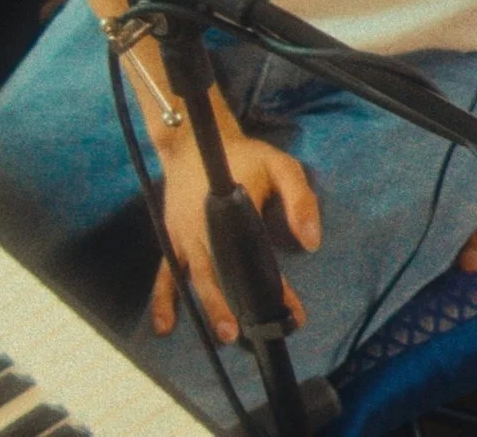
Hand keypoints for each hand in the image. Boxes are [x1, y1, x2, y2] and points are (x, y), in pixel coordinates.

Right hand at [151, 132, 322, 342]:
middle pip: (219, 274)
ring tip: (222, 334)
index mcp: (233, 212)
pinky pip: (166, 273)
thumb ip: (300, 200)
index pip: (256, 256)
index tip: (293, 311)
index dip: (276, 287)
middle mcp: (204, 228)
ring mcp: (184, 236)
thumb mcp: (280, 165)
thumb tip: (312, 242)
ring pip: (194, 278)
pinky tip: (164, 327)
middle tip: (247, 333)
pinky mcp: (173, 239)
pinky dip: (164, 300)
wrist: (194, 142)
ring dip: (207, 307)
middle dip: (234, 305)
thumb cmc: (243, 156)